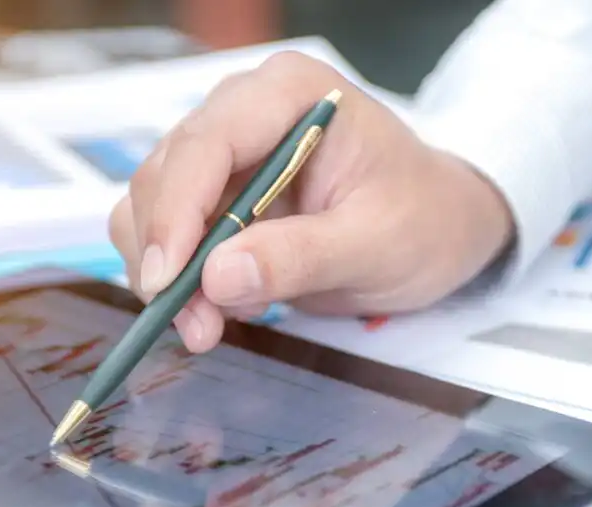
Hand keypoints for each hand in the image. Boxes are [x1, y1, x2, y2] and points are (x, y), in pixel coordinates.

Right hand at [110, 51, 514, 352]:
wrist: (438, 229)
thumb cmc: (422, 220)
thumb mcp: (375, 244)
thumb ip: (300, 257)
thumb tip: (216, 278)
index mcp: (289, 95)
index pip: (207, 143)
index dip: (176, 211)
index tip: (169, 281)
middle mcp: (245, 111)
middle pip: (167, 174)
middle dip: (169, 255)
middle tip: (195, 327)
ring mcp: (227, 153)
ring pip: (154, 206)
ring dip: (167, 274)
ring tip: (206, 327)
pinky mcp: (219, 195)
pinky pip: (170, 234)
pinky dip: (179, 279)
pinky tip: (216, 310)